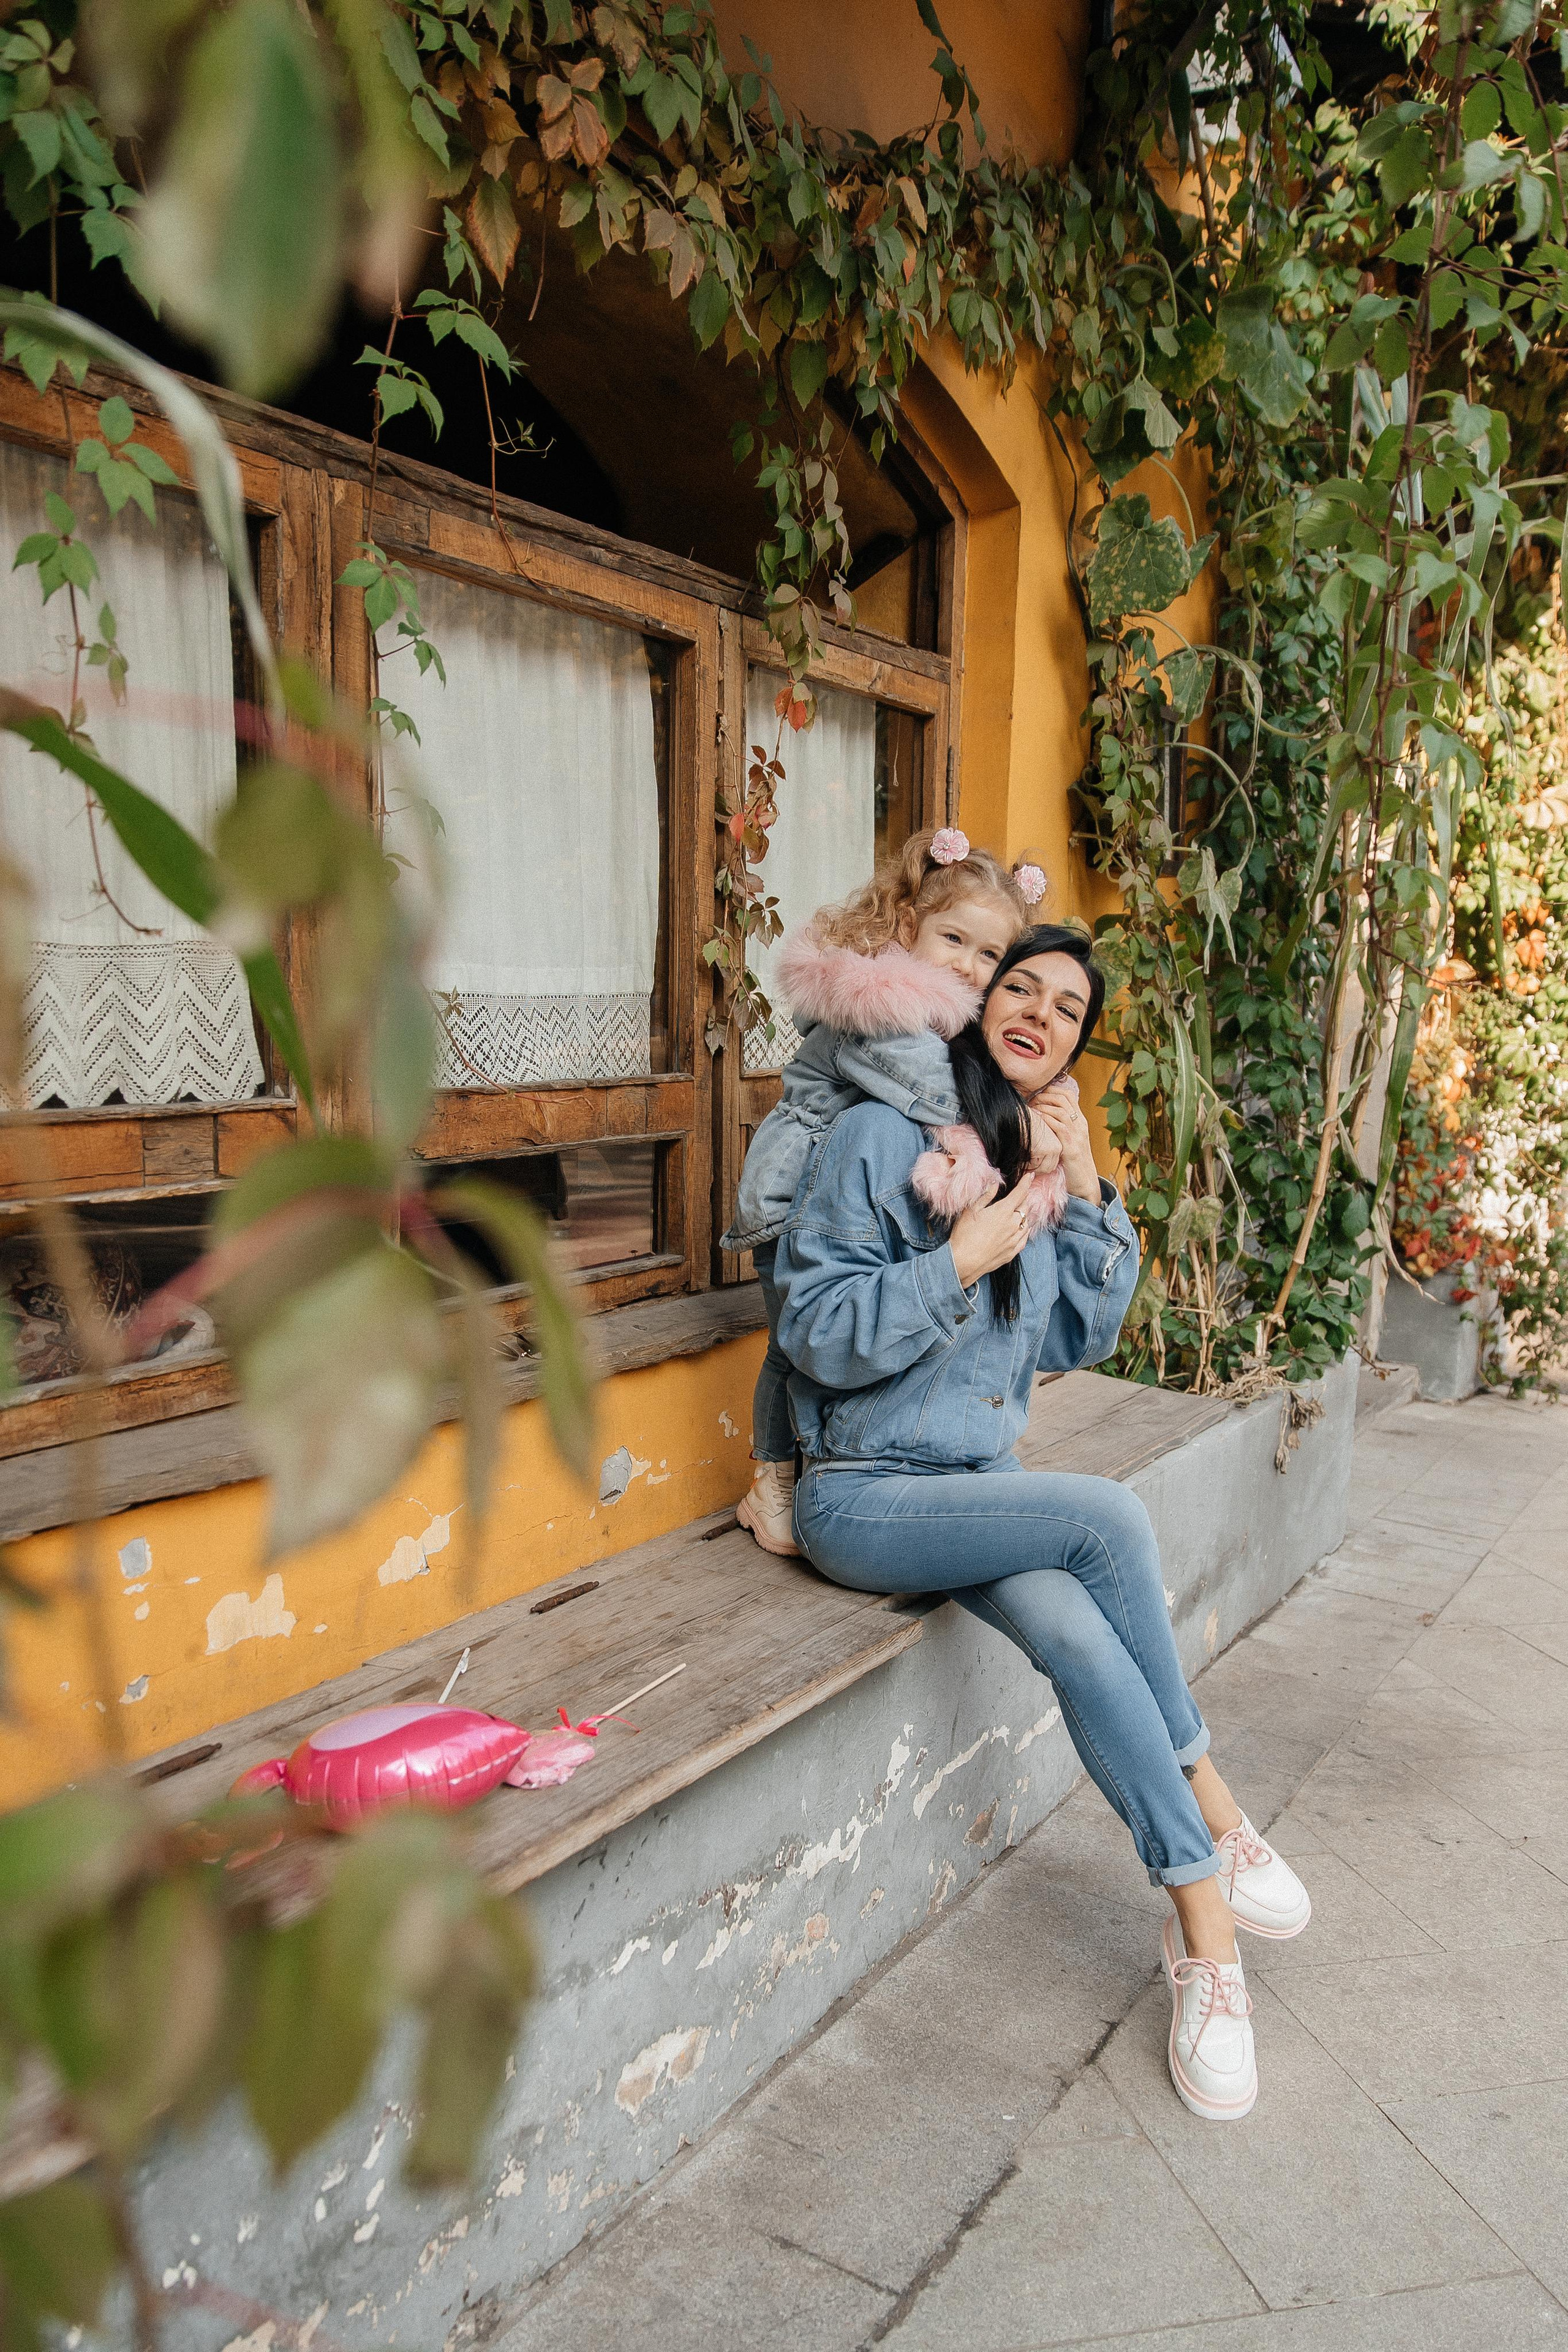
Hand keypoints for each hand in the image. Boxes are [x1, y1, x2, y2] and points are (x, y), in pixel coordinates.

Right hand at [949, 1172, 1034, 1289]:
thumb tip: (995, 1183)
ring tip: (1020, 1211)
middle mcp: (1013, 1224)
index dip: (1026, 1182)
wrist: (964, 1261)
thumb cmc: (964, 1234)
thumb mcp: (971, 1210)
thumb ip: (986, 1195)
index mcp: (1003, 1211)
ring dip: (1025, 1215)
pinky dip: (1024, 1230)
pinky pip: (1024, 1238)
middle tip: (1021, 1194)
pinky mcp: (1013, 1252)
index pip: (1020, 1193)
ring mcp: (1014, 1239)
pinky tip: (1021, 1229)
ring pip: (1027, 1223)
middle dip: (1024, 1198)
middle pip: (1025, 1207)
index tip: (1030, 1175)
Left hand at [1028, 1089, 1099, 1202]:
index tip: (1038, 1094)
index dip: (1052, 1090)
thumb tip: (1045, 1113)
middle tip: (1032, 1101)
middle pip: (1063, 1099)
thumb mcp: (1069, 1139)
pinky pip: (1058, 1127)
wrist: (1085, 1180)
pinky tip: (1036, 1120)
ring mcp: (1077, 1135)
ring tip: (1032, 1110)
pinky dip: (1045, 1120)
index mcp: (1081, 1121)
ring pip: (1060, 1110)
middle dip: (1045, 1096)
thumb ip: (1061, 1125)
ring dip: (1043, 1106)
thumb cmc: (1073, 1161)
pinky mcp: (1071, 1147)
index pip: (1069, 1095)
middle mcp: (1080, 1125)